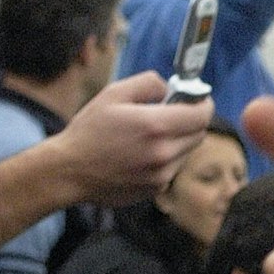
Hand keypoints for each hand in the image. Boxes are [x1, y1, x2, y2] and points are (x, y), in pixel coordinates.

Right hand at [48, 72, 220, 195]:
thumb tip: (170, 87)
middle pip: (198, 134)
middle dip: (190, 121)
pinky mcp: (156, 189)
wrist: (70, 171)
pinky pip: (172, 169)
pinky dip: (165, 159)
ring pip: (186, 152)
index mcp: (156, 126)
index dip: (204, 104)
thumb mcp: (113, 94)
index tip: (199, 99)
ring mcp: (162, 175)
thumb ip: (148, 84)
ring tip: (147, 136)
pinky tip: (139, 154)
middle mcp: (164, 153)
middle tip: (171, 113)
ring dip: (177, 141)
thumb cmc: (89, 131)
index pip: (202, 116)